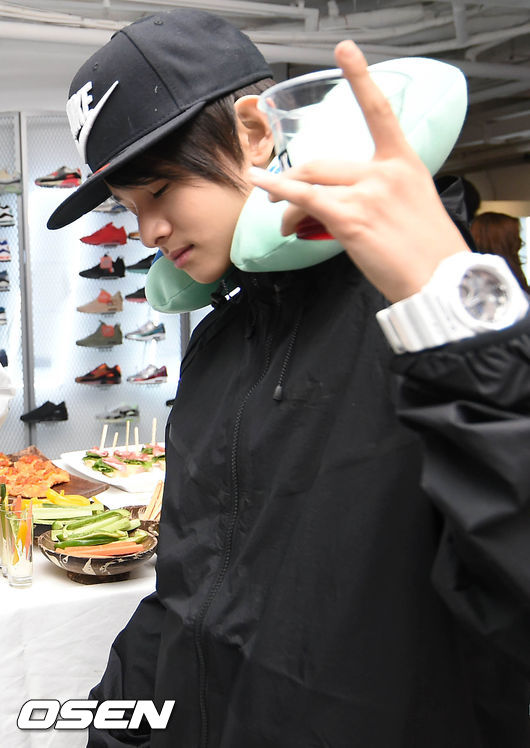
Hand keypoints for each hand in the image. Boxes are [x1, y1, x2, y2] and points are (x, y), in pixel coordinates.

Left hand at [248, 40, 469, 302]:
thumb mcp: (411, 207)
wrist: (440, 282)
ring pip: (311, 182)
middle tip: (279, 195)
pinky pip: (305, 198)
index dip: (361, 78)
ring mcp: (368, 192)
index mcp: (404, 163)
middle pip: (323, 161)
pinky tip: (264, 188)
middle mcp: (386, 171)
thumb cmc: (426, 252)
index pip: (380, 112)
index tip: (345, 50)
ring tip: (280, 218)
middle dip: (295, 178)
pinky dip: (280, 192)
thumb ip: (378, 193)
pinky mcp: (351, 217)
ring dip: (287, 199)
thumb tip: (337, 205)